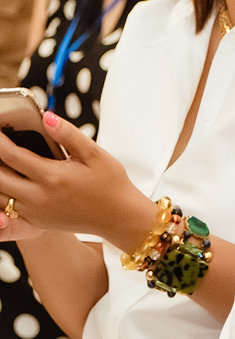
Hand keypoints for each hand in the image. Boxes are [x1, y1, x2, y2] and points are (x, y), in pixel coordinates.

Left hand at [0, 112, 152, 247]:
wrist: (119, 218)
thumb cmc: (110, 184)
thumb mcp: (95, 154)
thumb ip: (68, 134)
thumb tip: (46, 117)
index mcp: (53, 178)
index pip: (12, 156)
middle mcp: (40, 197)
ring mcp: (36, 212)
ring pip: (0, 195)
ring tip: (1, 163)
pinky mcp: (37, 221)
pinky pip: (8, 209)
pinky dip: (3, 194)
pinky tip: (8, 180)